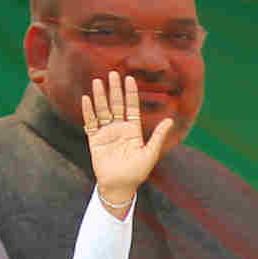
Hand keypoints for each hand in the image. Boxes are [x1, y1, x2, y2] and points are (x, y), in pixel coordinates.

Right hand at [82, 69, 174, 215]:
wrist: (119, 186)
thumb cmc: (137, 172)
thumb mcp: (150, 153)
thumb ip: (158, 136)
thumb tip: (170, 120)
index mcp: (133, 130)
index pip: (131, 107)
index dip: (131, 93)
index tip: (129, 79)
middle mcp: (119, 128)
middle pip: (116, 104)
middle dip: (115, 89)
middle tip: (113, 73)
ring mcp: (106, 133)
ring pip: (103, 110)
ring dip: (100, 96)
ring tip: (98, 81)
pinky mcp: (95, 139)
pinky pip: (91, 123)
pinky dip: (88, 111)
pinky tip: (87, 99)